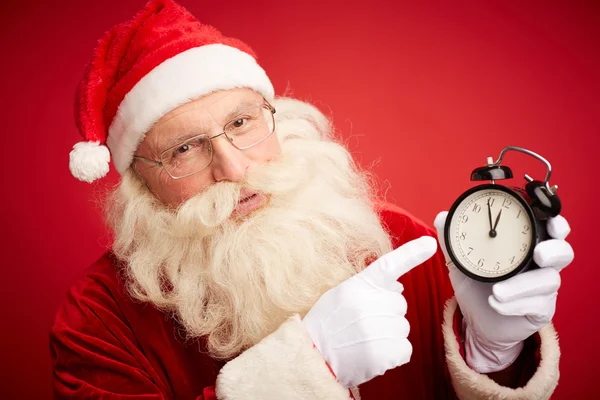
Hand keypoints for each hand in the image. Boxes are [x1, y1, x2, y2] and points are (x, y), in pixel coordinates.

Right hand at [302, 236, 436, 387]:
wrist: (313, 357)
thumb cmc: (327, 324)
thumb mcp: (341, 294)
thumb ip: (368, 287)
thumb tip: (398, 286)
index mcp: (359, 285)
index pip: (389, 264)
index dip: (412, 253)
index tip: (430, 244)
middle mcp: (371, 304)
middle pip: (400, 304)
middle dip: (388, 313)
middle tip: (364, 324)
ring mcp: (379, 328)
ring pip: (403, 327)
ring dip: (389, 334)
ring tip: (364, 341)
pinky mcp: (386, 352)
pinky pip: (405, 348)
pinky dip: (393, 354)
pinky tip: (373, 353)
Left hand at [434, 212, 573, 372]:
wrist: (476, 322)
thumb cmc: (475, 287)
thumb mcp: (461, 262)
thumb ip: (452, 240)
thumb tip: (441, 217)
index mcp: (525, 246)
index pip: (548, 230)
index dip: (556, 224)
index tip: (551, 221)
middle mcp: (540, 265)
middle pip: (563, 252)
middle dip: (555, 250)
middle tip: (539, 254)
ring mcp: (543, 289)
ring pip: (549, 281)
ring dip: (524, 285)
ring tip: (498, 290)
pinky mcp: (540, 311)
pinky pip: (537, 305)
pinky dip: (515, 304)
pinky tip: (495, 303)